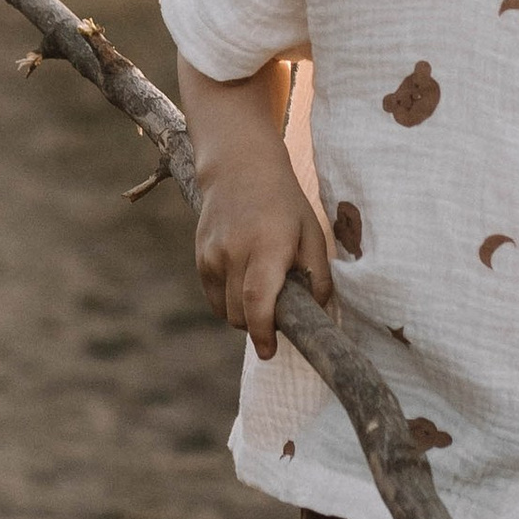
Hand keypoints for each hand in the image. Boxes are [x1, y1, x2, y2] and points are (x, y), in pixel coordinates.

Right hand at [191, 153, 332, 357]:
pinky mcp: (201, 257)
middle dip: (259, 326)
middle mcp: (234, 252)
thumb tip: (317, 311)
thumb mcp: (312, 231)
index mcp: (267, 246)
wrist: (239, 167)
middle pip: (240, 314)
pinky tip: (245, 283)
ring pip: (226, 310)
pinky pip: (215, 298)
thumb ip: (318, 274)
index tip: (269, 352)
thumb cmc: (284, 202)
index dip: (263, 333)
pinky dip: (230, 302)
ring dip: (245, 314)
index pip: (258, 302)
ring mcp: (212, 255)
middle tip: (280, 313)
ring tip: (263, 291)